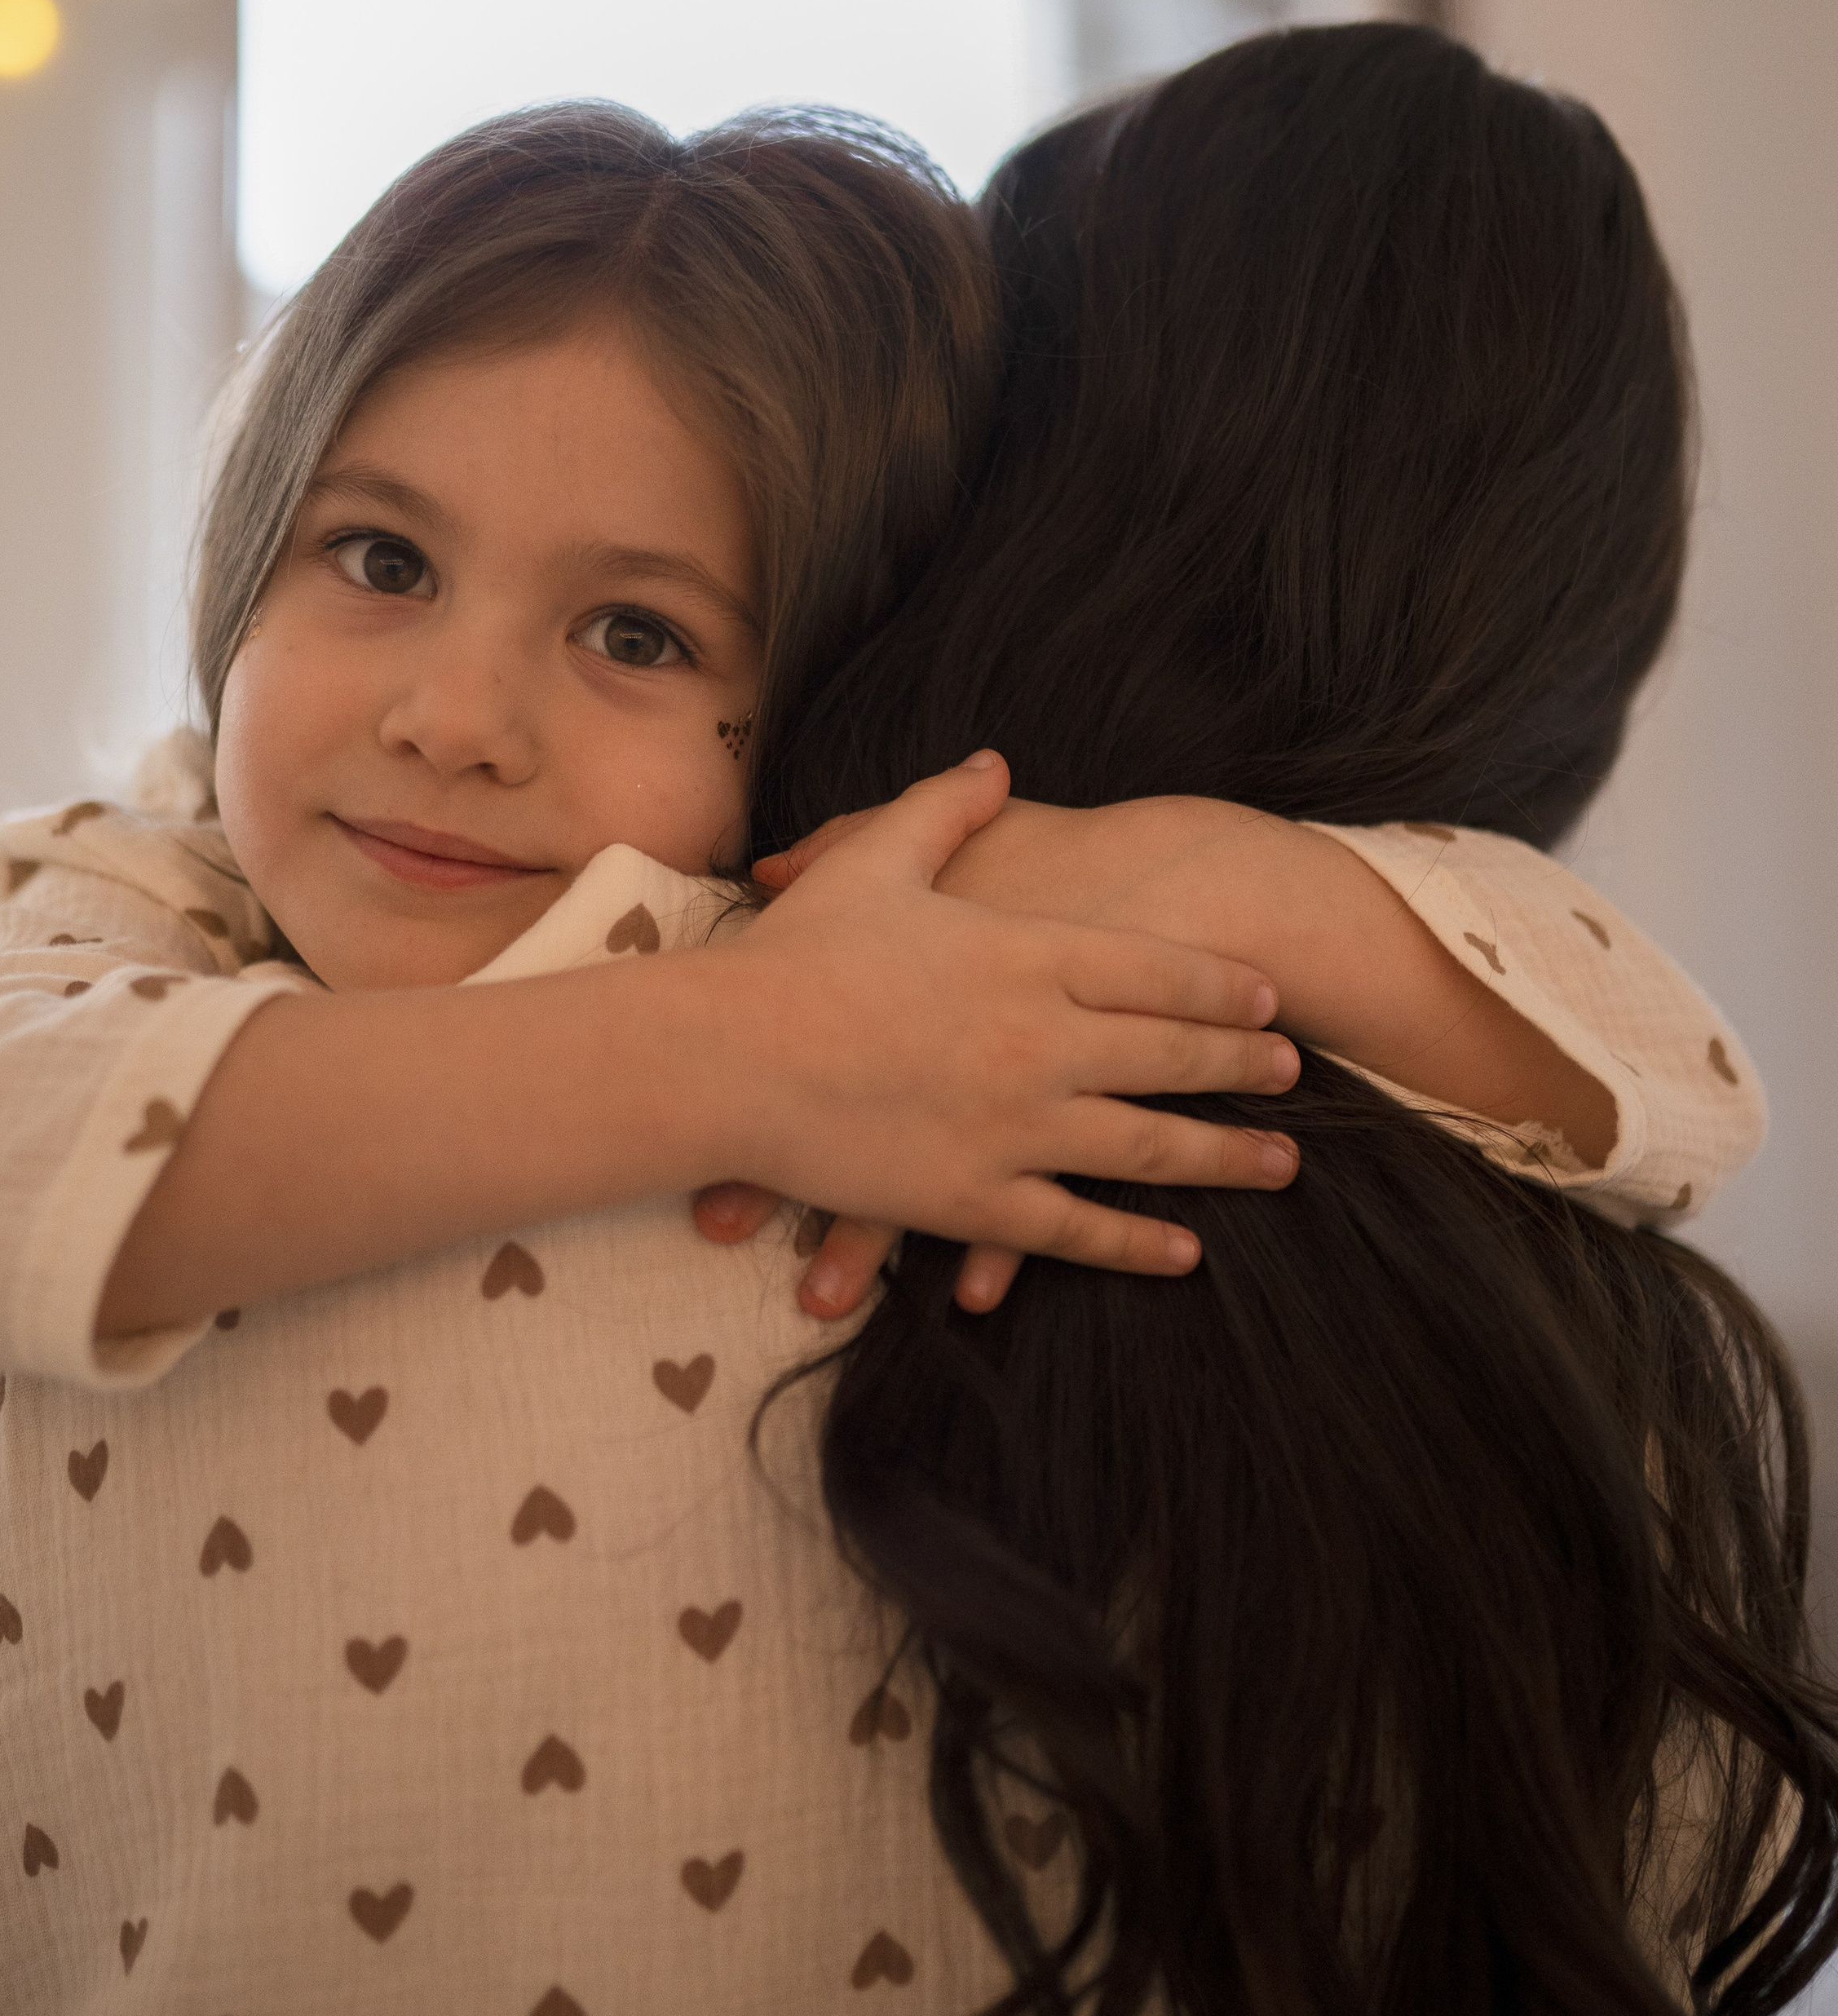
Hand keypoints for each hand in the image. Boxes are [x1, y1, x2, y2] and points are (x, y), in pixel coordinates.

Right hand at [702, 754, 1299, 1313]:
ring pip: (1147, 1146)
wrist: (721, 1060)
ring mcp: (1016, 1129)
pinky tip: (1183, 1252)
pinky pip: (1075, 1228)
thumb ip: (944, 808)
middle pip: (1172, 1053)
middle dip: (1241, 1065)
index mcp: (1029, 955)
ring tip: (1282, 1164)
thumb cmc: (795, 957)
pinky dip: (1135, 1242)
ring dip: (1223, 1158)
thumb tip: (994, 763)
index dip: (1222, 986)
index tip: (1265, 999)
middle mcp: (1042, 1043)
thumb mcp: (875, 859)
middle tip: (1293, 1074)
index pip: (1159, 969)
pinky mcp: (974, 1200)